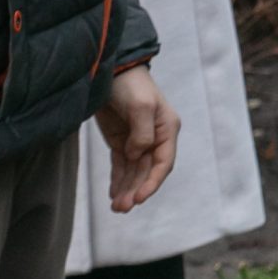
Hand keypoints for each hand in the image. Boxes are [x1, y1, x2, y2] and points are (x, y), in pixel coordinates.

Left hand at [93, 65, 179, 212]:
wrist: (111, 71)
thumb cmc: (131, 85)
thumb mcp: (140, 106)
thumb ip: (142, 133)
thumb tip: (138, 155)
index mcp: (166, 129)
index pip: (164, 163)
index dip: (153, 182)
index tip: (140, 198)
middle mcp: (155, 137)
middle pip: (147, 171)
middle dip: (136, 190)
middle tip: (122, 207)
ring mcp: (137, 140)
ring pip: (134, 172)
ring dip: (127, 189)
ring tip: (116, 207)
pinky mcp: (121, 141)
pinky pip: (122, 166)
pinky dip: (118, 181)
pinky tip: (113, 194)